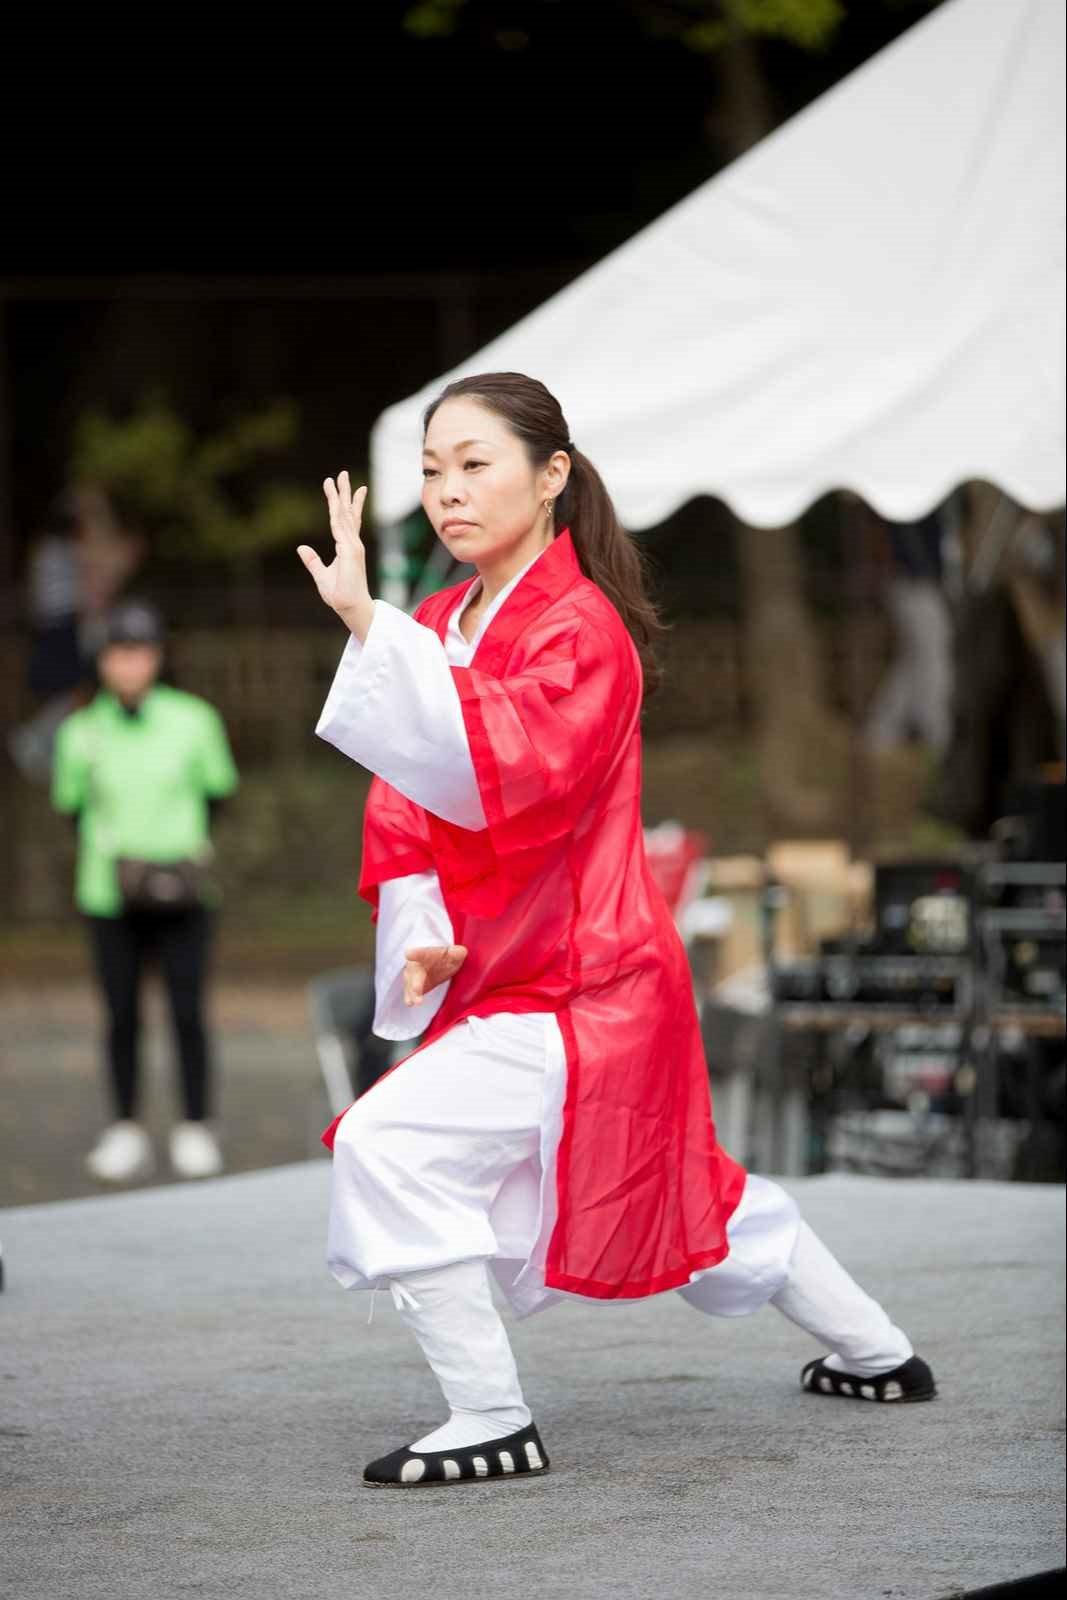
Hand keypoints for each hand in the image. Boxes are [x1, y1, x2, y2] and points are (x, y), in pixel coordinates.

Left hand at [297, 471, 373, 637]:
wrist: (349, 607)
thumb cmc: (339, 594)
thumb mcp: (320, 575)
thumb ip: (312, 561)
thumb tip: (301, 548)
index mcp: (347, 547)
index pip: (347, 521)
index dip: (344, 503)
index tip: (339, 488)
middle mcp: (352, 543)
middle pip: (349, 512)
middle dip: (345, 493)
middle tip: (343, 473)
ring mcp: (353, 546)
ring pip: (346, 515)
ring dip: (342, 496)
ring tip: (339, 479)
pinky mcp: (350, 551)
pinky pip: (341, 528)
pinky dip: (338, 513)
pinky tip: (335, 501)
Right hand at [403, 944, 467, 1006]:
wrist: (438, 965)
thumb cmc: (446, 958)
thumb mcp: (455, 953)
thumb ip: (458, 952)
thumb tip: (461, 952)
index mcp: (428, 954)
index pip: (422, 953)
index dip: (416, 954)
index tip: (408, 954)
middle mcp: (417, 964)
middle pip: (415, 972)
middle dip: (415, 981)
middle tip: (416, 989)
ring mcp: (413, 976)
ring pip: (410, 983)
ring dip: (412, 992)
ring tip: (415, 1001)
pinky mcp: (413, 987)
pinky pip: (410, 992)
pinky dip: (409, 997)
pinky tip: (410, 1003)